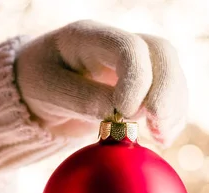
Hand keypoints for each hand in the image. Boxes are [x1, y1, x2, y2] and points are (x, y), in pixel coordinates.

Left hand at [15, 20, 187, 145]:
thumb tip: (123, 114)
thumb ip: (83, 99)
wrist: (35, 89)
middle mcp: (117, 43)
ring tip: (162, 138)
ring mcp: (134, 61)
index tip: (127, 114)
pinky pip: (168, 94)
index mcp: (88, 37)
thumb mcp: (48, 92)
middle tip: (158, 126)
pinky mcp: (142, 84)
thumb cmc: (36, 84)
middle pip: (161, 52)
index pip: (128, 46)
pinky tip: (162, 138)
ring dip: (173, 107)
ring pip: (170, 73)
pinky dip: (170, 117)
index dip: (137, 79)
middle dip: (166, 91)